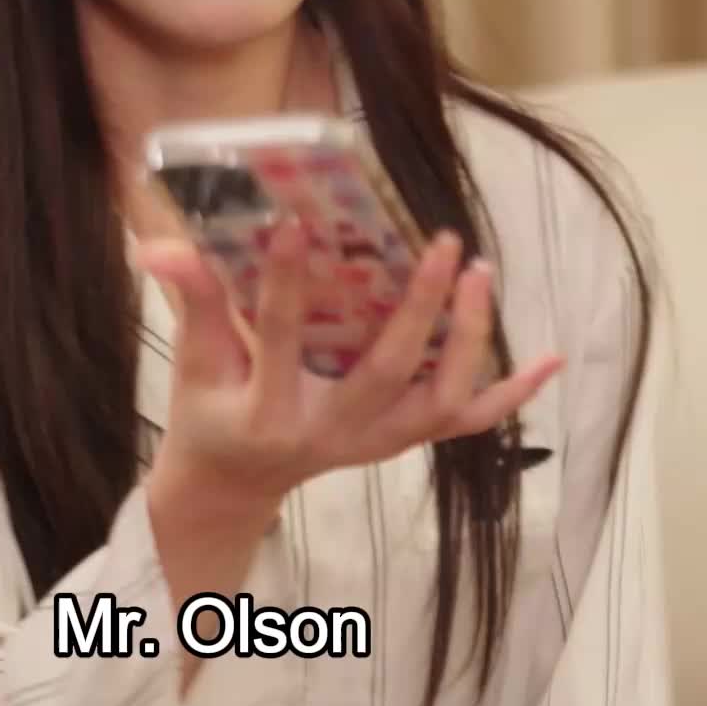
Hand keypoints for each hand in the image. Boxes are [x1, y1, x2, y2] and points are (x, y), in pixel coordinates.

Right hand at [134, 219, 562, 507]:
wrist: (235, 483)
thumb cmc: (210, 412)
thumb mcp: (193, 363)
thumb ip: (189, 303)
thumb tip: (157, 245)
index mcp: (269, 411)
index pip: (279, 339)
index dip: (286, 283)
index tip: (299, 223)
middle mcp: (332, 432)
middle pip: (385, 371)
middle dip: (419, 308)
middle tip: (442, 242)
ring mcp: (374, 441)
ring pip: (438, 400)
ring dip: (468, 338)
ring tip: (479, 272)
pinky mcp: (401, 441)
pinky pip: (466, 423)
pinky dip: (511, 394)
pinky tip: (549, 358)